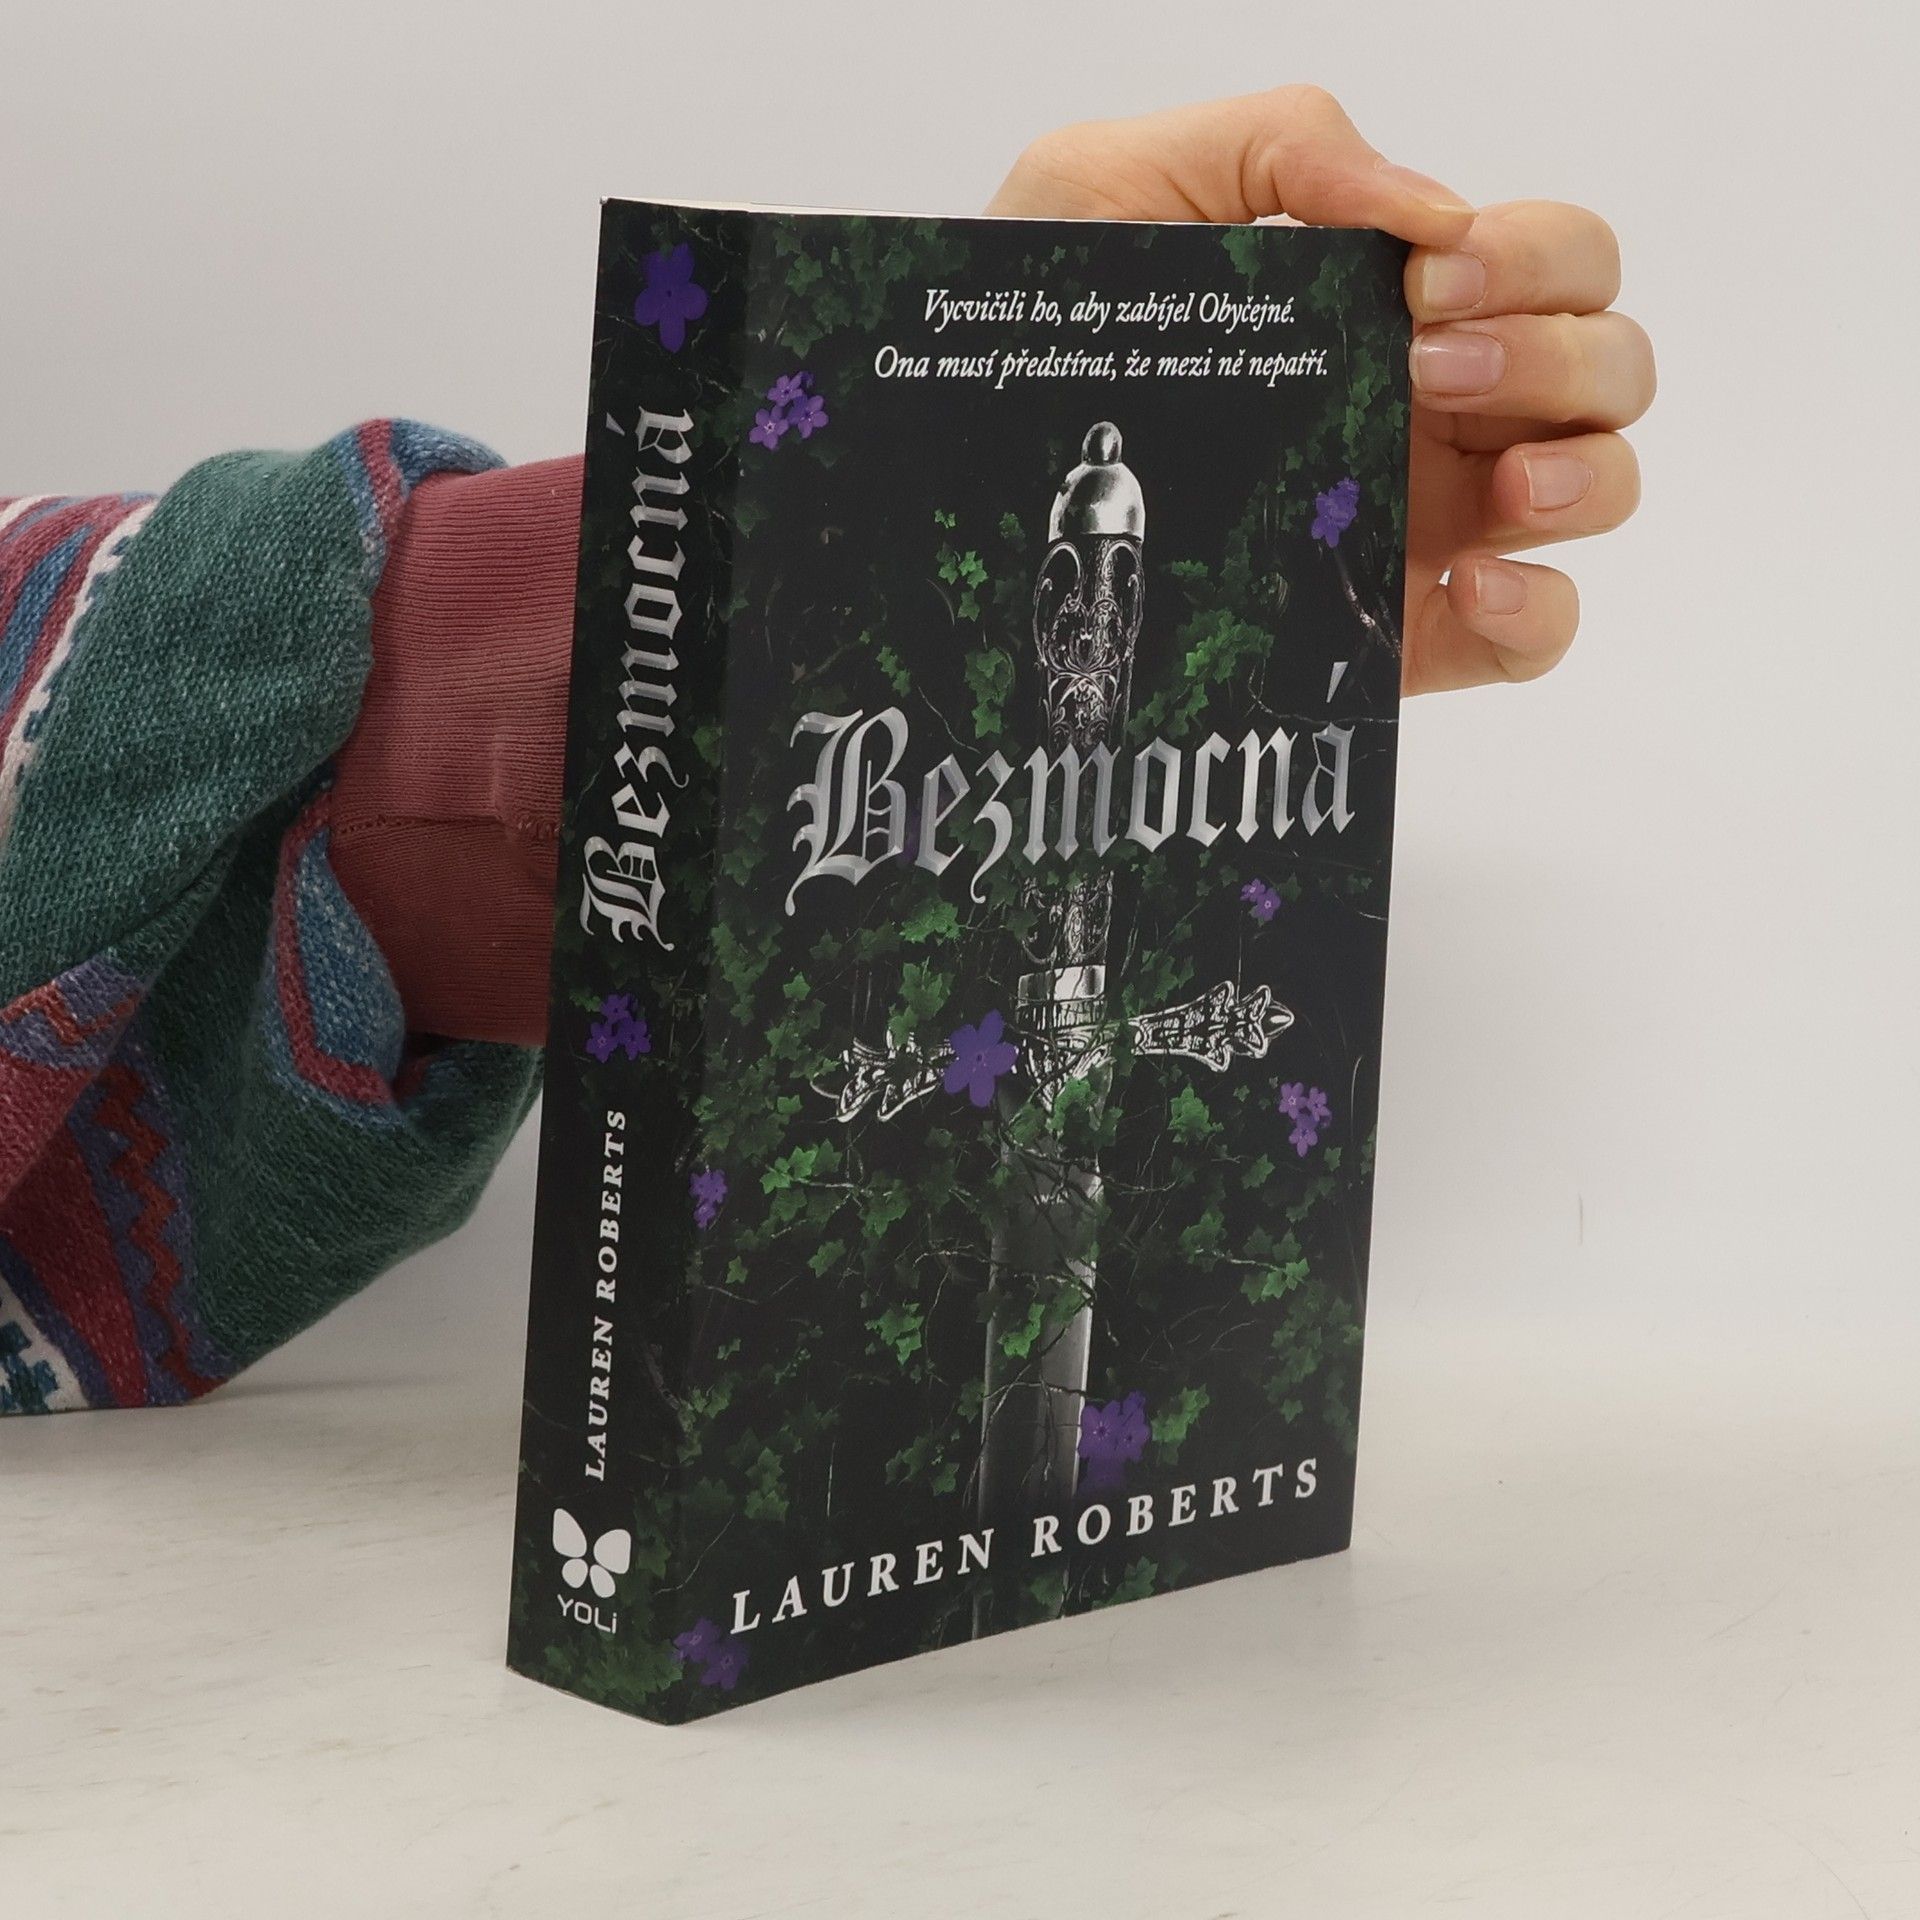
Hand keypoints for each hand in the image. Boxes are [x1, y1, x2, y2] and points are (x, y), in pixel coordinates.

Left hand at [988, 88, 1653, 693]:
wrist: (945, 465)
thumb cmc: (1033, 320)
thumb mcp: (1122, 181)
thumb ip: (1281, 148)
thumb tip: (1431, 213)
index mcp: (1388, 299)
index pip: (1550, 258)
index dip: (1532, 260)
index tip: (1429, 284)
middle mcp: (1428, 403)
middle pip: (1605, 365)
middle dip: (1560, 355)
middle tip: (1427, 368)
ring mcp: (1418, 519)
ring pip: (1595, 487)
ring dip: (1586, 473)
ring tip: (1500, 486)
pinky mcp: (1390, 633)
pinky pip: (1527, 632)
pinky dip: (1539, 610)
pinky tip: (1469, 585)